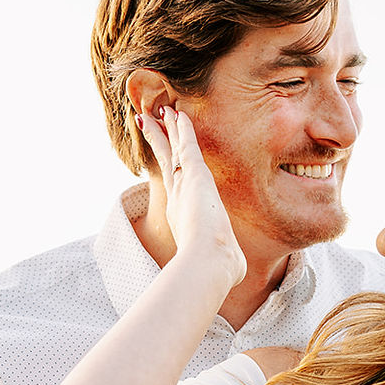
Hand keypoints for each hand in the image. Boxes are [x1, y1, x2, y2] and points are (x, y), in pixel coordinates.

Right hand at [138, 105, 245, 287]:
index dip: (168, 166)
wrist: (208, 262)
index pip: (174, 183)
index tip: (163, 152)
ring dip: (168, 129)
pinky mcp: (195, 175)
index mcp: (182, 214)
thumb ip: (227, 262)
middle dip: (159, 141)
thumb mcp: (223, 261)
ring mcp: (184, 186)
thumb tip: (237, 274)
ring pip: (173, 149)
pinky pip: (187, 145)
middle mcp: (179, 197)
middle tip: (147, 122)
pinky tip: (178, 114)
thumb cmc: (216, 266)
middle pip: (167, 161)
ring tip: (160, 111)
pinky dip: (181, 129)